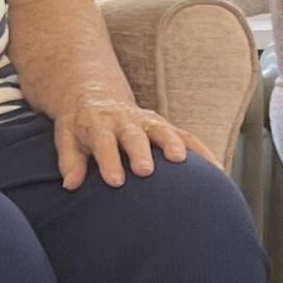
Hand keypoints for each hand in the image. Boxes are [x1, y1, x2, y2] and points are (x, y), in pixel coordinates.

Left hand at [52, 94, 205, 189]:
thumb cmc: (80, 125)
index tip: (114, 181)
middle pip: (134, 135)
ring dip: (173, 144)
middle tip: (146, 170)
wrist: (96, 96)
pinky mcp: (164, 126)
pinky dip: (202, 150)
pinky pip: (186, 136)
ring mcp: (147, 122)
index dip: (108, 160)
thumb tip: (70, 185)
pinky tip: (216, 169)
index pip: (103, 142)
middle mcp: (125, 120)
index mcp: (98, 123)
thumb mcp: (66, 137)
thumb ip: (69, 160)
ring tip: (181, 161)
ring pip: (163, 130)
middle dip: (141, 152)